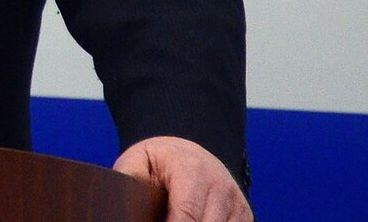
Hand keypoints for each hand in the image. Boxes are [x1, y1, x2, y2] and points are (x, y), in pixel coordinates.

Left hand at [114, 135, 250, 221]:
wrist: (190, 152)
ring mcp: (237, 203)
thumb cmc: (160, 161)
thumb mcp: (138, 160)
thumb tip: (123, 199)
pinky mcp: (245, 216)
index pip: (187, 218)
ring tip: (172, 219)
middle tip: (161, 221)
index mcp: (193, 170)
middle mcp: (221, 186)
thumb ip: (129, 177)